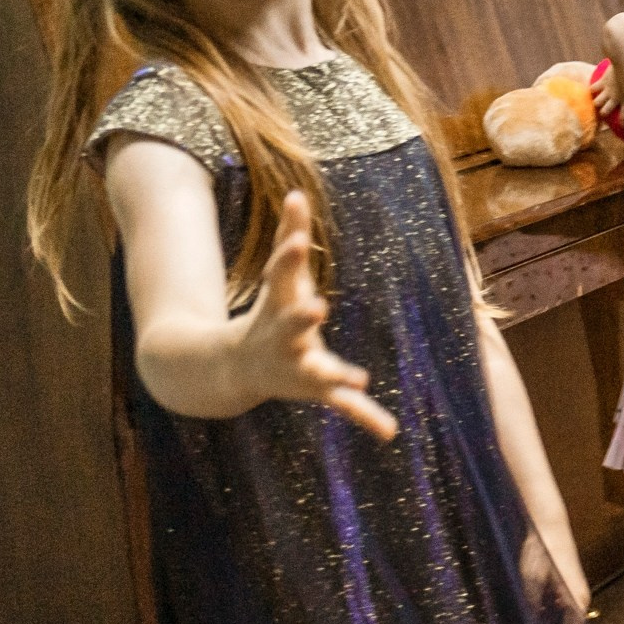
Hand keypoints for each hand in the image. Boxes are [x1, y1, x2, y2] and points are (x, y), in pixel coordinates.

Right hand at [237, 192, 395, 439]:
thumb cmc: (269, 314)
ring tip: (356, 378)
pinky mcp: (316, 390)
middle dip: (301, 317)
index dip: (289, 255)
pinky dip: (365, 417)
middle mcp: (283, 337)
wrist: (233, 370)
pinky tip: (389, 431)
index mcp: (278, 305)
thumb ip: (291, 237)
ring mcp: (297, 366)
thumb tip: (297, 192)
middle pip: (291, 325)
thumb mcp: (280, 278)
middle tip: (316, 307)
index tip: (299, 240)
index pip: (282, 275)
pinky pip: (341, 406)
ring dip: (333, 374)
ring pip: (315, 372)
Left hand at [520, 531, 591, 623]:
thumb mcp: (532, 581)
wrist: (549, 526)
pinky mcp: (567, 586)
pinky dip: (551, 618)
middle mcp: (580, 597)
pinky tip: (535, 619)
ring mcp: (574, 591)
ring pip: (567, 619)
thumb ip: (532, 607)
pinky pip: (563, 609)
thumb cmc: (543, 551)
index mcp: (576, 598)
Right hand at [590, 62, 622, 120]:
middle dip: (604, 112)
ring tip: (598, 102)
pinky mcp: (602, 81)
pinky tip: (593, 90)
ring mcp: (608, 90)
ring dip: (597, 102)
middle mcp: (616, 98)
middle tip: (605, 111)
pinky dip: (593, 89)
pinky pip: (593, 88)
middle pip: (605, 111)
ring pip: (597, 102)